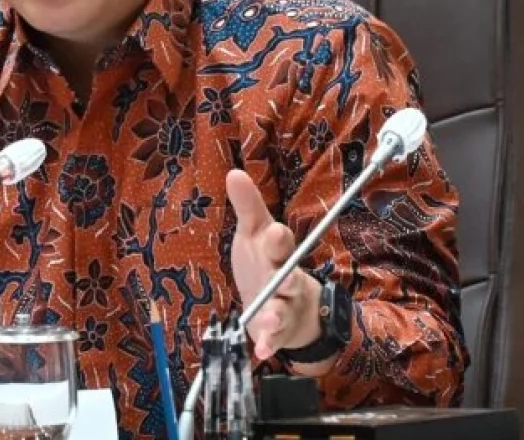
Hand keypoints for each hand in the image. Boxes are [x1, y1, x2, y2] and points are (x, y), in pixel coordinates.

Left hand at [227, 169, 323, 362]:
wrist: (287, 305)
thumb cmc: (265, 262)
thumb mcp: (253, 234)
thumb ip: (247, 206)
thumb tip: (234, 172)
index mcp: (278, 253)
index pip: (281, 242)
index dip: (277, 238)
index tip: (273, 232)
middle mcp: (286, 279)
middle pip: (289, 277)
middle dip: (286, 277)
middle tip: (285, 277)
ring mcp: (285, 306)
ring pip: (283, 309)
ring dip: (276, 314)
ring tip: (269, 318)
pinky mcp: (278, 331)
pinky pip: (275, 339)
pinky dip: (269, 344)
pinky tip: (261, 351)